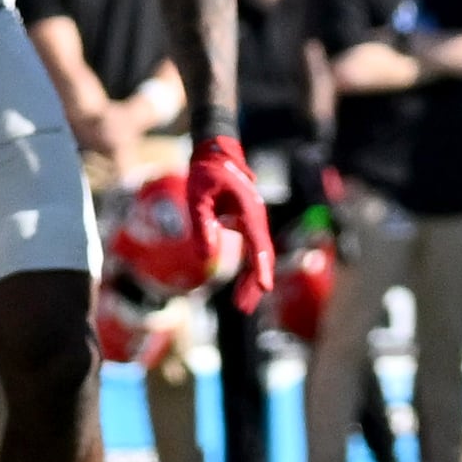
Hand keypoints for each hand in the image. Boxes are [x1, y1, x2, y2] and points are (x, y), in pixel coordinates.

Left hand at [185, 133, 275, 311]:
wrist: (215, 154)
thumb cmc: (205, 174)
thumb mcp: (197, 199)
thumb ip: (202, 228)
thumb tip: (206, 259)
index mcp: (247, 209)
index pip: (257, 244)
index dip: (260, 267)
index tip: (264, 288)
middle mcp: (255, 216)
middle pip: (261, 254)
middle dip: (255, 282)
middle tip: (244, 308)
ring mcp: (253, 220)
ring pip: (258, 254)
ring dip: (252, 279)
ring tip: (243, 305)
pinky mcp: (247, 223)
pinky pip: (253, 249)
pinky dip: (249, 268)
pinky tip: (244, 286)